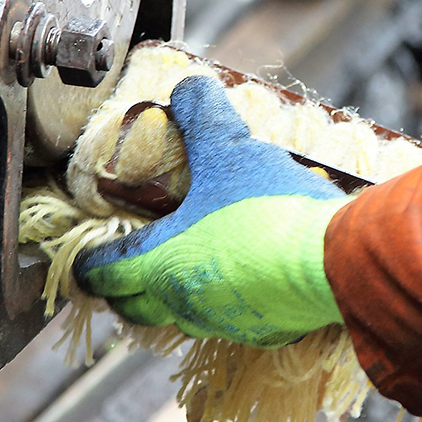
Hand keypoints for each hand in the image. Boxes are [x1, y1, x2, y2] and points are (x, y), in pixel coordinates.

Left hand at [73, 75, 349, 346]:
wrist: (335, 262)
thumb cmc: (270, 210)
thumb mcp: (229, 148)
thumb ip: (202, 115)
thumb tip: (187, 89)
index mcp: (162, 265)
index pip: (106, 273)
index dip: (90, 264)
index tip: (85, 260)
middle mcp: (185, 304)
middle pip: (135, 308)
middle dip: (125, 289)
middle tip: (129, 266)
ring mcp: (225, 324)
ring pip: (181, 318)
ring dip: (174, 297)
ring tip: (186, 266)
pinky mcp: (264, 332)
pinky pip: (229, 322)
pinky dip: (223, 302)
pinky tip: (241, 275)